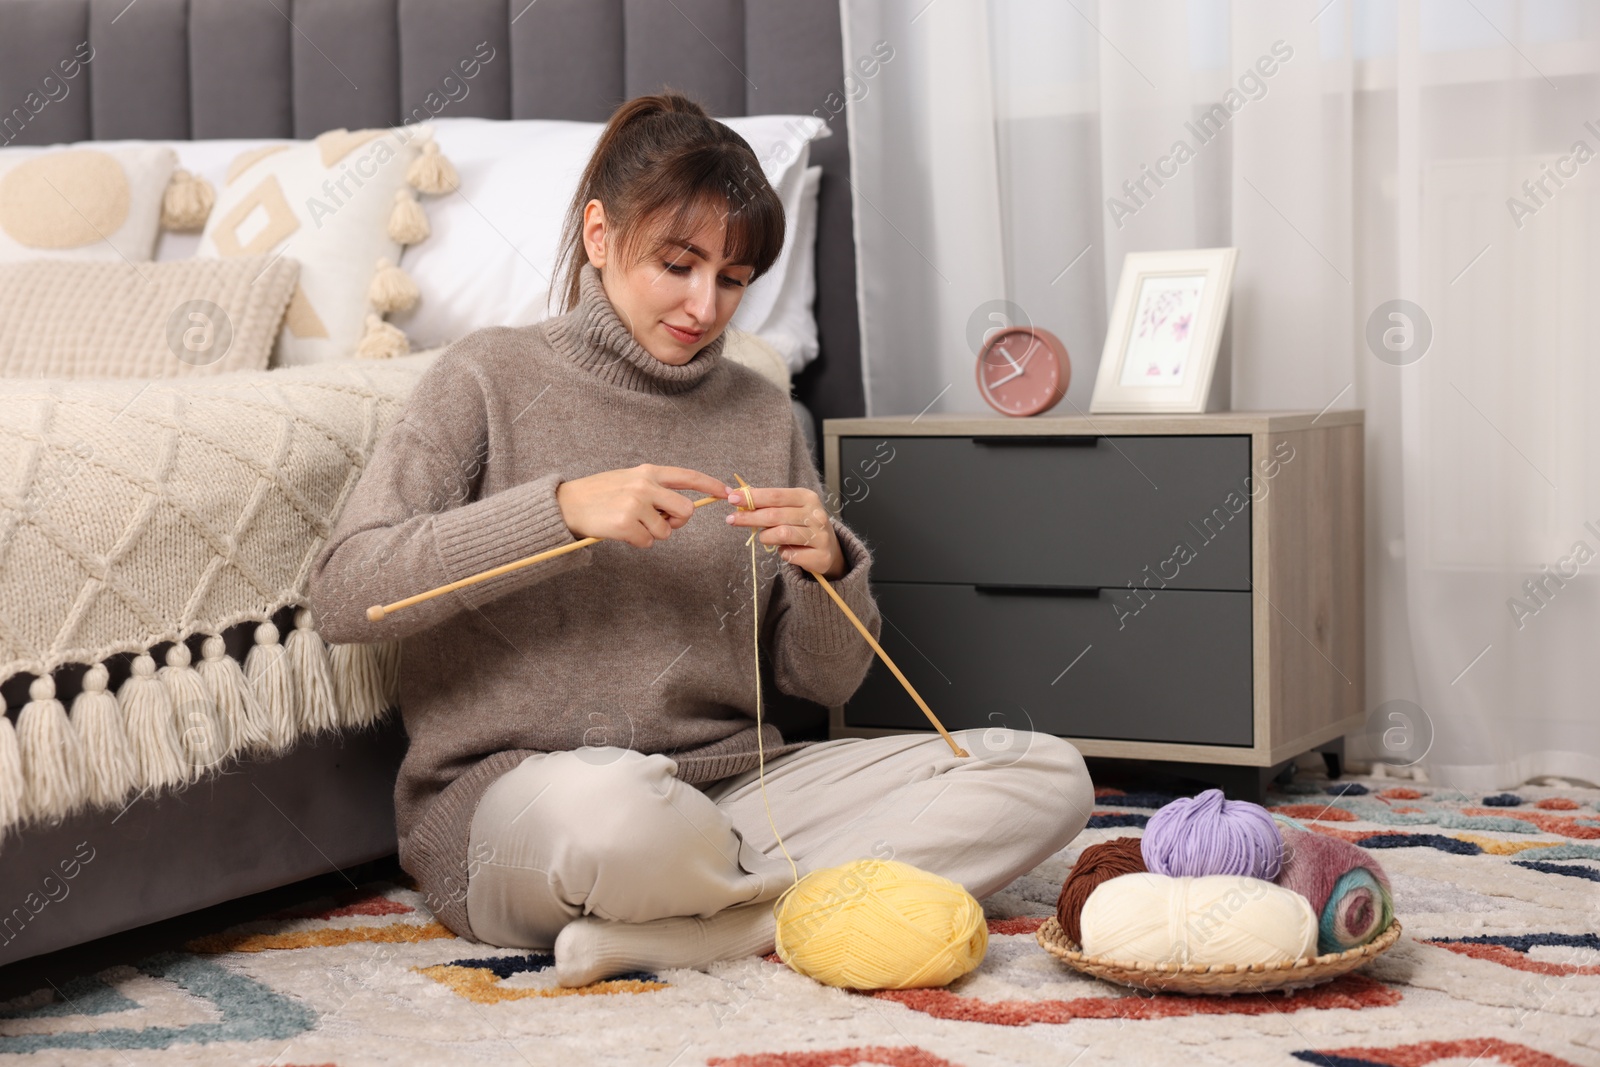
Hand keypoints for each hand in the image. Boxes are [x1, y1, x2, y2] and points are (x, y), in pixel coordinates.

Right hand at [557, 464, 733, 548]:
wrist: (569, 504)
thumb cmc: (601, 494)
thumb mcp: (630, 481)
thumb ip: (656, 490)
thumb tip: (682, 510)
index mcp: (648, 472)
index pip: (687, 476)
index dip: (709, 485)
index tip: (725, 492)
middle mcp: (645, 485)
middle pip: (686, 510)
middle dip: (678, 521)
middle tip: (660, 521)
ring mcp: (636, 504)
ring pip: (666, 531)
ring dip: (653, 534)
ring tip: (631, 524)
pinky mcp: (626, 524)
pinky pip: (648, 542)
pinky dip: (637, 542)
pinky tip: (621, 531)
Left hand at [726, 484, 846, 578]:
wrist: (829, 549)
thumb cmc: (802, 525)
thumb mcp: (789, 509)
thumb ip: (767, 504)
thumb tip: (737, 496)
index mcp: (807, 497)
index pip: (776, 495)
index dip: (753, 497)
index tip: (732, 498)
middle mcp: (816, 515)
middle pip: (775, 515)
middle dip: (750, 517)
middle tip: (731, 519)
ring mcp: (820, 536)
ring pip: (781, 534)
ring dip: (766, 537)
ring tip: (764, 537)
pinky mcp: (821, 556)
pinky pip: (790, 555)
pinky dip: (782, 553)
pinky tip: (785, 550)